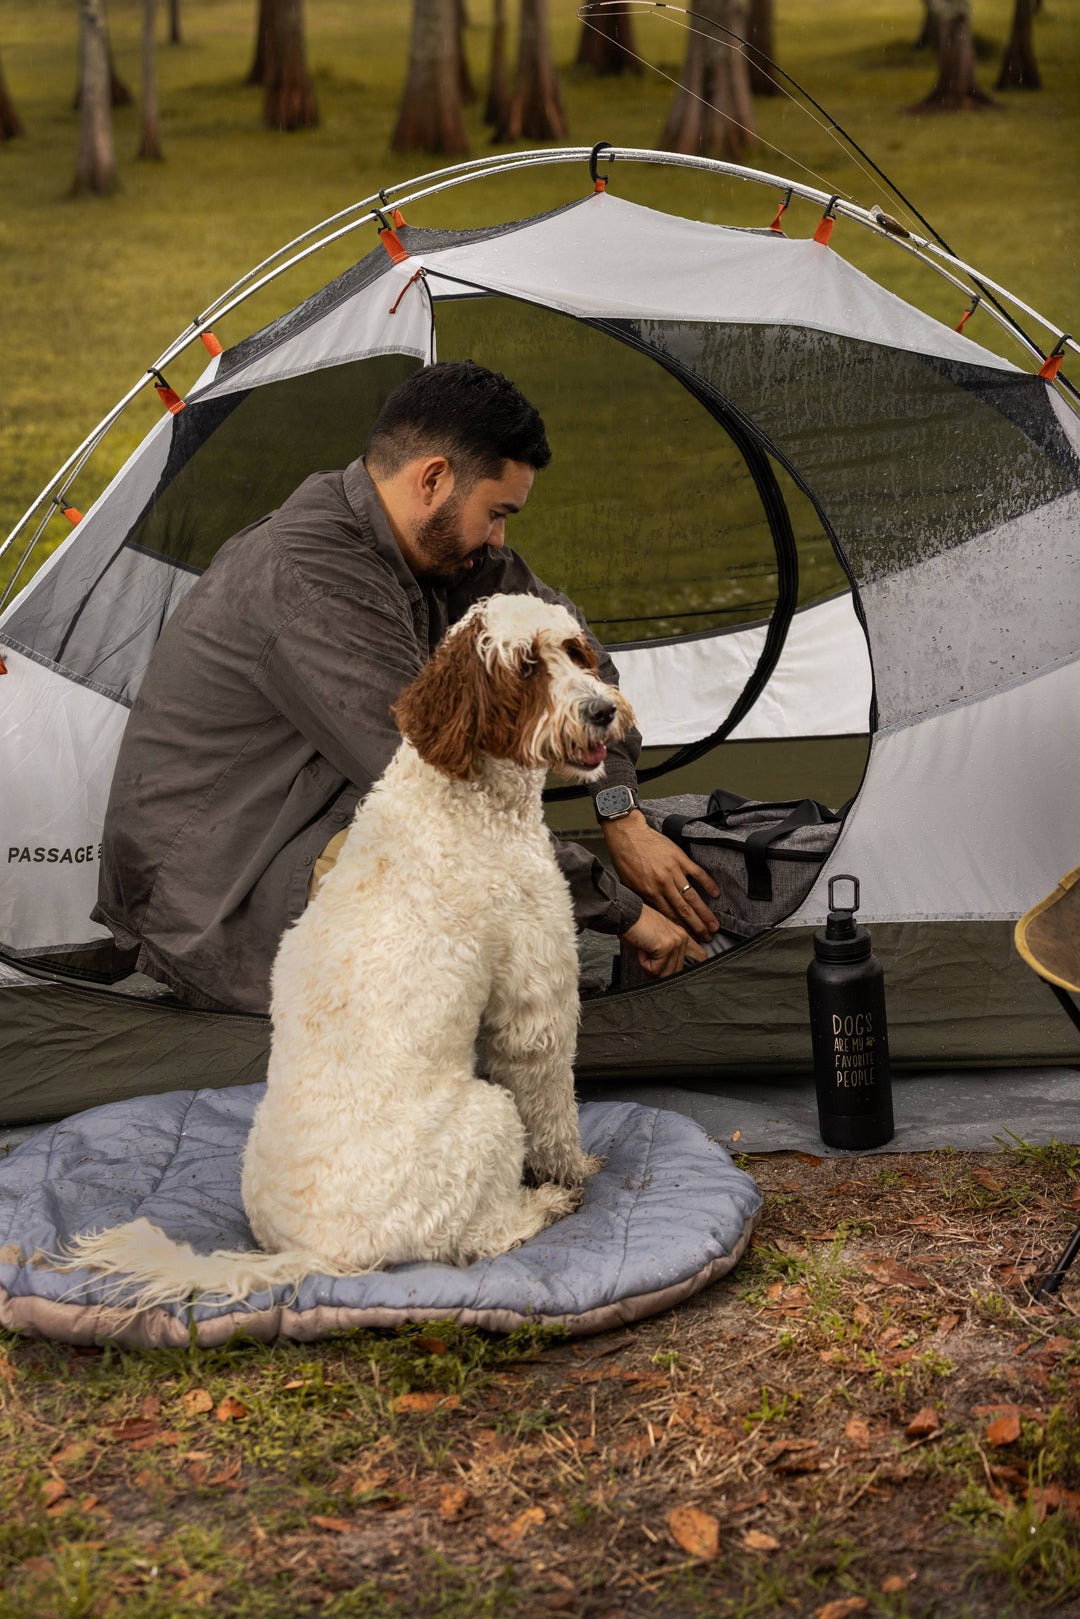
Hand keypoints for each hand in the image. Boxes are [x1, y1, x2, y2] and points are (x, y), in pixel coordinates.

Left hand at [602, 810, 720, 938]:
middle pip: (684, 911)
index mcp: (650, 893)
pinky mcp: (680, 859)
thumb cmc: (626, 859)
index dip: (682, 930)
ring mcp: (673, 871)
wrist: (628, 835)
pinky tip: (716, 893)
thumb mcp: (629, 885)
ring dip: (705, 912)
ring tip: (714, 924)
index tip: (690, 939)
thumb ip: (643, 900)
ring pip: (692, 897)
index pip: (669, 917)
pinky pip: (698, 873)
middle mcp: (663, 885)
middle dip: (697, 927)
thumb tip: (654, 915)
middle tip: (707, 937)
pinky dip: (708, 884)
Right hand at [620, 904, 706, 978]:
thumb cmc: (634, 927)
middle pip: (678, 972)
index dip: (691, 967)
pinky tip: (642, 948)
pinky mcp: (666, 946)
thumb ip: (666, 957)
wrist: (624, 913)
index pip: (700, 957)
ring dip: (650, 967)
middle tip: (648, 957)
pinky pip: (655, 969)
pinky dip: (644, 963)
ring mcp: (676, 942)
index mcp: (682, 936)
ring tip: (644, 949)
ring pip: (666, 974)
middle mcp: (683, 938)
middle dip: (659, 971)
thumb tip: (667, 975)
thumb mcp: (655, 943)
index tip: (678, 974)